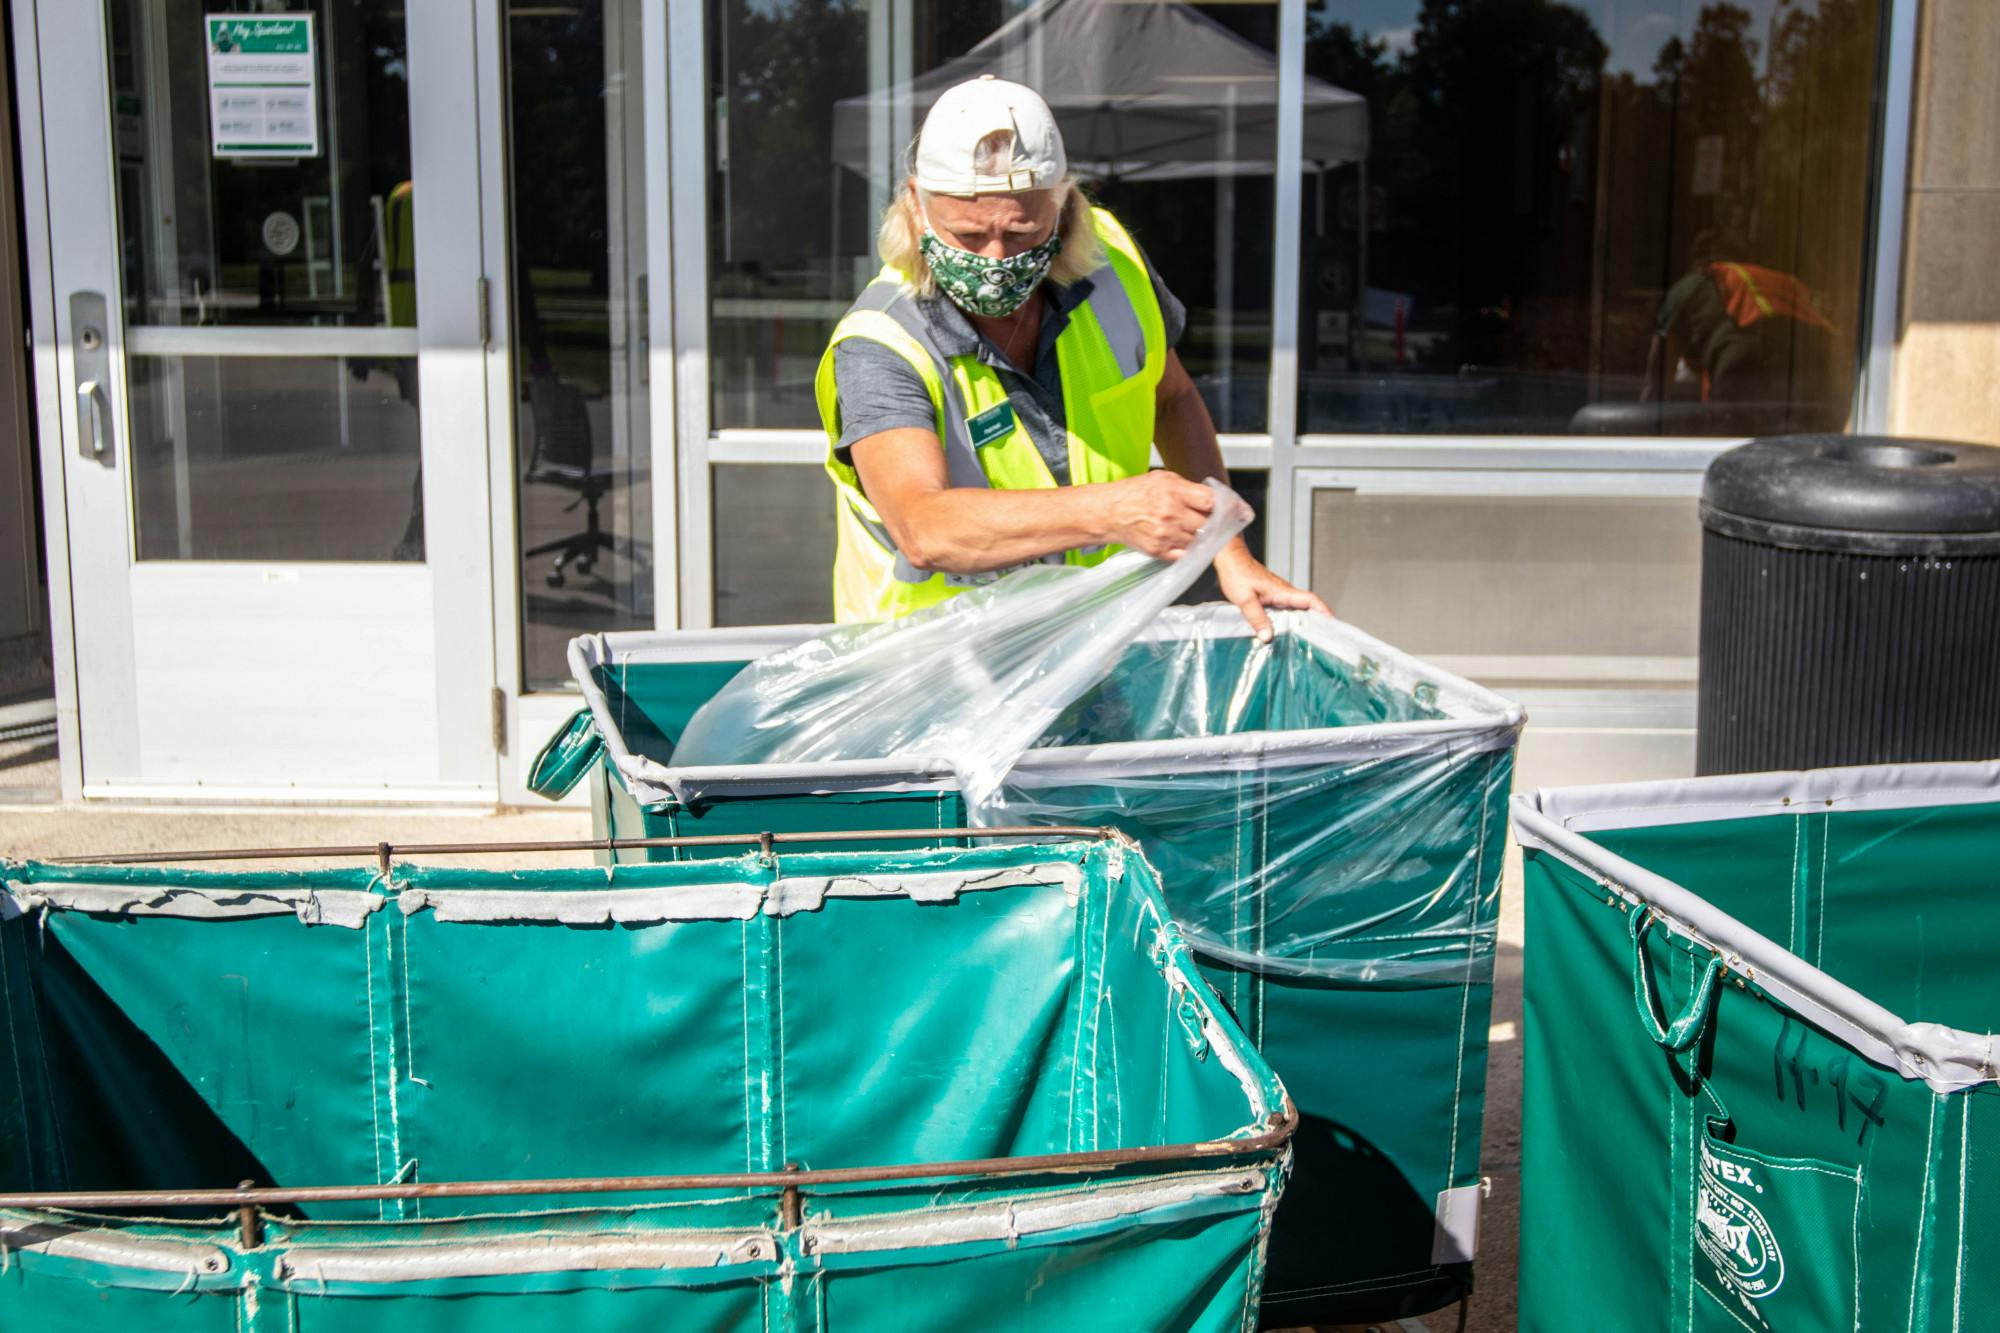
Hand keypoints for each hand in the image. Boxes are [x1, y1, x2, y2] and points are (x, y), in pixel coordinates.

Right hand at [1104, 470, 1215, 559]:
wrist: (1109, 512)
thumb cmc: (1135, 493)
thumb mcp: (1161, 478)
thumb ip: (1187, 487)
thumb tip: (1211, 498)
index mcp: (1174, 492)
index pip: (1211, 502)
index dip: (1221, 506)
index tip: (1226, 509)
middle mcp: (1172, 514)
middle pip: (1208, 524)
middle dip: (1211, 523)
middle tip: (1209, 521)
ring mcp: (1166, 535)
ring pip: (1198, 541)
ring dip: (1199, 537)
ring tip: (1192, 530)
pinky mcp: (1159, 550)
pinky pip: (1184, 554)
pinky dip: (1188, 550)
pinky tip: (1184, 541)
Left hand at [1213, 541, 1331, 641]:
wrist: (1230, 559)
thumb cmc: (1236, 574)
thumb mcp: (1244, 599)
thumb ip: (1256, 618)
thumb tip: (1268, 636)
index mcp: (1282, 591)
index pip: (1310, 599)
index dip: (1323, 610)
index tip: (1333, 622)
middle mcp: (1283, 592)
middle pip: (1307, 606)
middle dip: (1318, 619)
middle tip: (1323, 637)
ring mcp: (1278, 593)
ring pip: (1296, 607)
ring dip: (1304, 620)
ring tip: (1308, 638)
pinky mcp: (1271, 595)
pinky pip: (1286, 608)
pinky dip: (1290, 618)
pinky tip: (1286, 630)